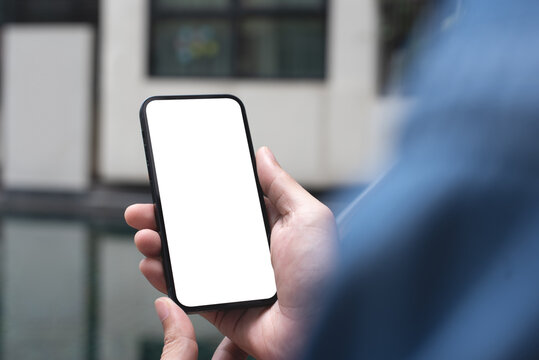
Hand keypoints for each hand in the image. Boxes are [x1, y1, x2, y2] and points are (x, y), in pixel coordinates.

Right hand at [125, 147, 337, 358]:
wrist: (318, 328)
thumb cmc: (324, 275)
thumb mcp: (308, 218)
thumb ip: (282, 187)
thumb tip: (264, 156)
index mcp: (266, 228)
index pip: (224, 205)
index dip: (198, 194)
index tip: (175, 183)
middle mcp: (246, 253)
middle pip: (198, 230)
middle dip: (168, 217)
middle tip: (146, 208)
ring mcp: (231, 279)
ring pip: (187, 258)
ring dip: (160, 244)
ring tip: (144, 233)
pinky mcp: (221, 306)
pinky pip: (187, 290)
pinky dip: (164, 278)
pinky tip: (151, 264)